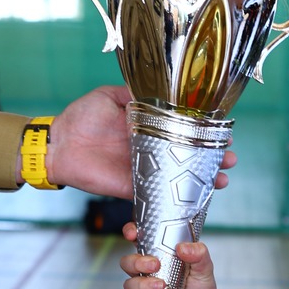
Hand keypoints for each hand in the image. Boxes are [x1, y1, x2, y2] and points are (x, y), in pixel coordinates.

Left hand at [44, 85, 235, 198]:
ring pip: (178, 178)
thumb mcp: (110, 96)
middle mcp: (149, 149)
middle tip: (230, 159)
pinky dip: (174, 199)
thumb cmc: (80, 117)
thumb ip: (134, 94)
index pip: (182, 130)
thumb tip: (159, 87)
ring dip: (201, 180)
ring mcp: (143, 170)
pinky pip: (156, 196)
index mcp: (147, 127)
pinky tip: (194, 200)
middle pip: (187, 156)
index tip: (222, 132)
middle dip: (211, 159)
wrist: (59, 144)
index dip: (203, 132)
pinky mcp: (131, 187)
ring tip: (222, 180)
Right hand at [121, 226, 220, 288]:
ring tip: (160, 286)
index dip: (131, 233)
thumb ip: (198, 254)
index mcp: (160, 257)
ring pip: (129, 284)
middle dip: (138, 261)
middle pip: (128, 262)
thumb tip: (184, 247)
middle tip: (155, 264)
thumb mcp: (204, 268)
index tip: (133, 233)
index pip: (140, 240)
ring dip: (142, 284)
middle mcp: (148, 273)